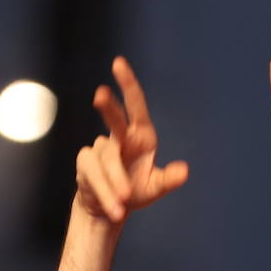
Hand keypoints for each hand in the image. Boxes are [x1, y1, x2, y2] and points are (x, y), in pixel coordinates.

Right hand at [75, 57, 188, 222]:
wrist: (111, 208)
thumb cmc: (136, 191)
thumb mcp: (155, 187)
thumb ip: (169, 179)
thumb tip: (184, 171)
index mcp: (140, 136)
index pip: (135, 106)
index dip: (127, 83)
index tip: (118, 63)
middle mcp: (119, 138)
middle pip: (114, 119)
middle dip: (108, 107)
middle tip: (100, 95)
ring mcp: (100, 149)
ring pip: (107, 161)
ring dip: (115, 183)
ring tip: (122, 203)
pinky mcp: (86, 163)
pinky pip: (95, 175)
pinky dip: (105, 192)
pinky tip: (113, 206)